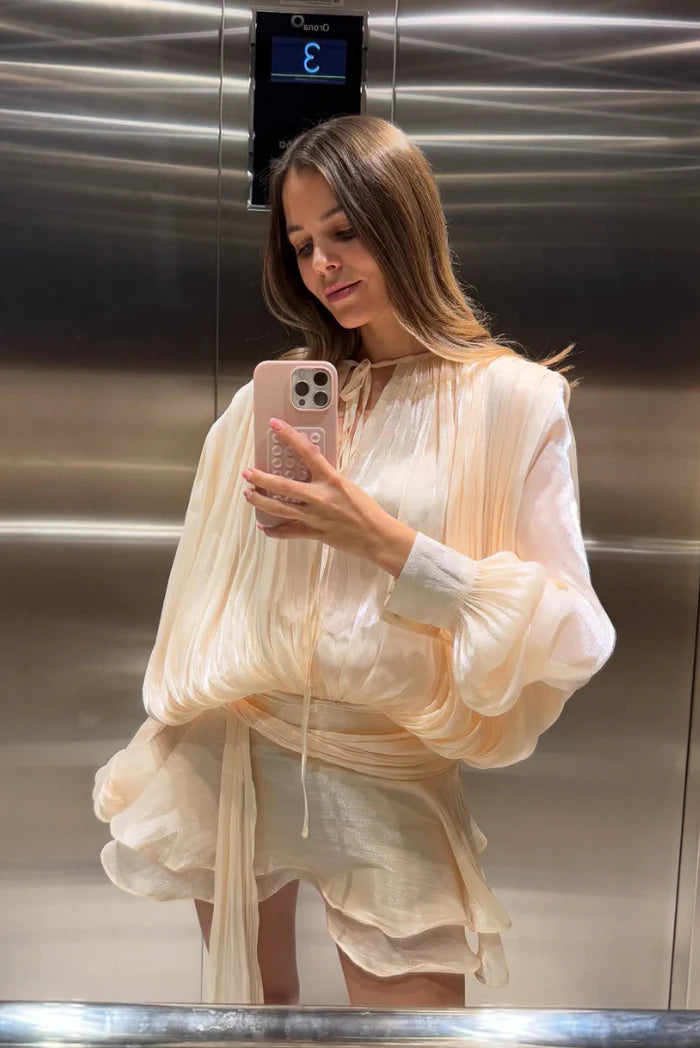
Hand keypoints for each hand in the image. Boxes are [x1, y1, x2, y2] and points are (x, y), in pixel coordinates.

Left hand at [241, 417, 413, 569]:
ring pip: (279, 509)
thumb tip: (309, 471)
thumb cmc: (367, 510)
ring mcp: (315, 516)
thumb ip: (327, 479)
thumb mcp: (347, 486)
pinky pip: (288, 532)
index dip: (289, 436)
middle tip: (247, 472)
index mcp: (332, 480)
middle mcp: (320, 497)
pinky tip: (263, 527)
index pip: (307, 452)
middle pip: (283, 486)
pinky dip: (274, 531)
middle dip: (262, 478)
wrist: (377, 536)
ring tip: (248, 494)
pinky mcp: (314, 533)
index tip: (275, 425)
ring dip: (260, 501)